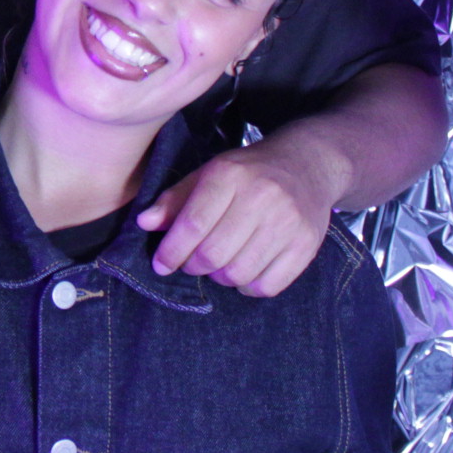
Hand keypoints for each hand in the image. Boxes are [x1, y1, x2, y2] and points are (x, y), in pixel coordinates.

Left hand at [137, 134, 345, 297]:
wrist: (307, 165)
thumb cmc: (247, 173)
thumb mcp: (207, 174)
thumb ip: (175, 199)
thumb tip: (146, 223)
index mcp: (230, 175)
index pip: (193, 224)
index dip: (171, 251)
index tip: (161, 265)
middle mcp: (262, 197)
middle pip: (213, 255)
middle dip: (193, 266)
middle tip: (192, 262)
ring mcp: (288, 223)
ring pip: (238, 274)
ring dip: (219, 277)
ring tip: (219, 263)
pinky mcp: (307, 245)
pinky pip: (267, 286)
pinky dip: (248, 287)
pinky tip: (245, 270)